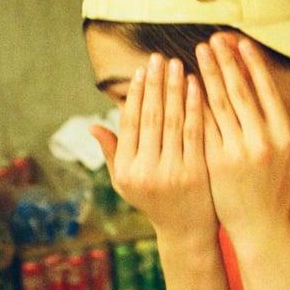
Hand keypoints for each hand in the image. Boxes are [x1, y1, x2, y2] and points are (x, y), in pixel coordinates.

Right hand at [90, 54, 216, 236]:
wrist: (187, 232)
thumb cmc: (155, 202)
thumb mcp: (126, 184)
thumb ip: (112, 153)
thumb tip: (92, 126)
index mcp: (125, 170)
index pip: (130, 123)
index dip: (136, 94)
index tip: (142, 70)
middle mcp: (145, 171)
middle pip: (150, 117)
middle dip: (155, 84)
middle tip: (159, 58)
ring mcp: (172, 172)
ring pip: (172, 121)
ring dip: (174, 89)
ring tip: (177, 64)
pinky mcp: (196, 173)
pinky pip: (194, 132)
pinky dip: (194, 106)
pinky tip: (197, 86)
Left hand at [197, 34, 289, 238]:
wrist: (258, 225)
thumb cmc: (280, 187)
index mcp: (283, 136)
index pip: (266, 90)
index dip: (253, 64)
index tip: (241, 42)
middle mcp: (262, 142)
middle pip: (240, 93)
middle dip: (226, 62)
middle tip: (213, 39)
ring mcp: (237, 153)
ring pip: (219, 106)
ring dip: (208, 76)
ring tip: (199, 53)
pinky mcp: (215, 163)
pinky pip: (203, 127)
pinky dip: (195, 104)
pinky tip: (187, 85)